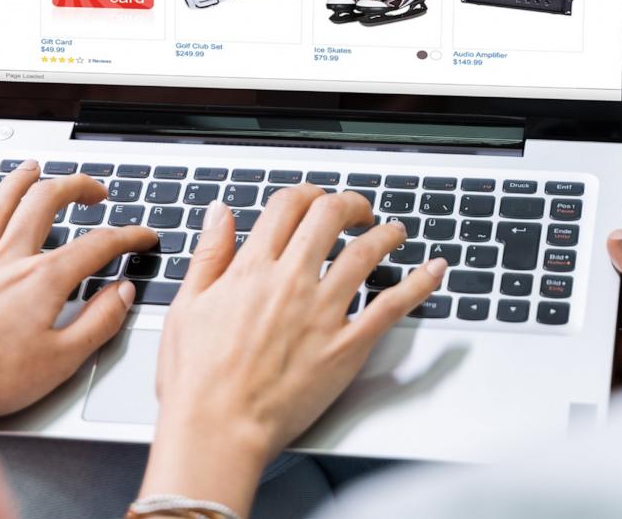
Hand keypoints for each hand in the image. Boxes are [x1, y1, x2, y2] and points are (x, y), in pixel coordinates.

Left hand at [0, 162, 156, 416]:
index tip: (144, 237)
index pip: (97, 245)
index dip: (128, 237)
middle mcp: (8, 262)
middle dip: (75, 188)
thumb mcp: (64, 360)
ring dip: (16, 183)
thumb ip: (99, 321)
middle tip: (94, 191)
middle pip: (44, 205)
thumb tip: (122, 293)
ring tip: (32, 168)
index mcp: (43, 280)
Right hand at [139, 185, 444, 513]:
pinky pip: (391, 306)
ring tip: (393, 231)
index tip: (315, 198)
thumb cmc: (198, 378)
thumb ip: (209, 254)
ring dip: (385, 234)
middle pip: (330, 216)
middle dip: (349, 203)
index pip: (287, 206)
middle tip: (358, 210)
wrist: (218, 429)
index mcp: (251, 269)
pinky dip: (418, 283)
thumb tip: (221, 213)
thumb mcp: (188, 305)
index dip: (306, 192)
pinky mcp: (346, 346)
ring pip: (366, 252)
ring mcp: (322, 312)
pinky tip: (432, 270)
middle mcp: (291, 281)